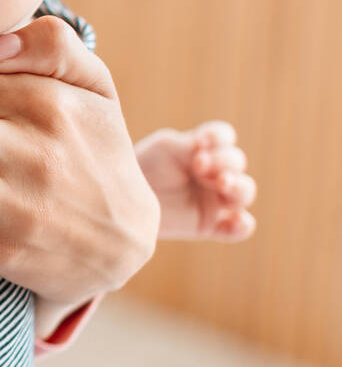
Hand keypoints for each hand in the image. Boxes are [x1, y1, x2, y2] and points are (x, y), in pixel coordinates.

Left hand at [136, 120, 255, 240]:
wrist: (122, 200)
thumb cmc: (141, 167)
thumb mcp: (162, 149)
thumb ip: (188, 146)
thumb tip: (205, 146)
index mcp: (202, 150)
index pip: (223, 137)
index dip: (219, 137)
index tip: (200, 141)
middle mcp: (214, 173)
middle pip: (236, 162)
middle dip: (224, 161)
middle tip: (200, 165)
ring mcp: (215, 199)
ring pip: (244, 192)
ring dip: (238, 186)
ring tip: (223, 183)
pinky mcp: (211, 225)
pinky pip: (238, 228)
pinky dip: (243, 226)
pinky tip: (236, 221)